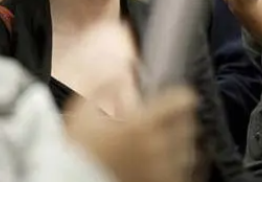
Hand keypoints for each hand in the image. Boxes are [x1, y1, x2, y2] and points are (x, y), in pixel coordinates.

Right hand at [65, 86, 197, 181]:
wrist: (72, 192)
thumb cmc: (76, 160)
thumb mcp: (80, 117)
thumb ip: (102, 89)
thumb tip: (118, 75)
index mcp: (142, 126)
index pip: (183, 100)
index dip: (180, 96)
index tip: (174, 98)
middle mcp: (159, 148)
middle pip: (188, 123)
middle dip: (177, 120)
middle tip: (161, 123)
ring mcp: (166, 171)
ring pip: (189, 149)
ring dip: (177, 144)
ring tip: (157, 147)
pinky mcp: (167, 186)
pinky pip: (186, 172)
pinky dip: (177, 166)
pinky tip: (159, 165)